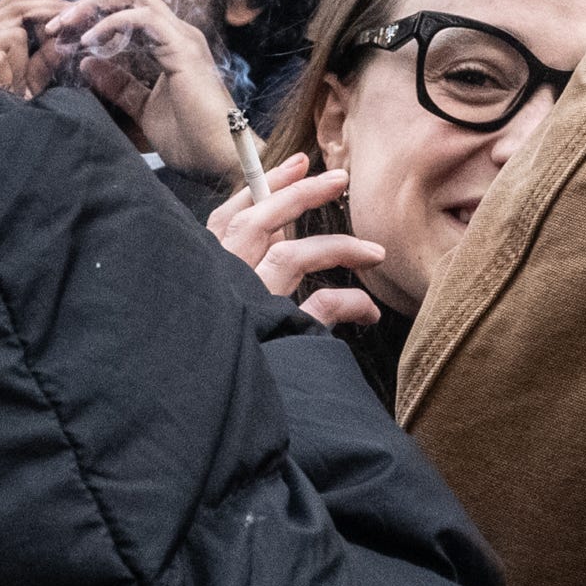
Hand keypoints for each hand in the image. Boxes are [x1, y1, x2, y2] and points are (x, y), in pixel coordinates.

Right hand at [0, 0, 59, 96]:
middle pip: (14, 6)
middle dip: (47, 20)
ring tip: (12, 90)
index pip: (14, 3)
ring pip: (13, 35)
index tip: (73, 19)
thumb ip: (44, 58)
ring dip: (22, 66)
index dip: (46, 8)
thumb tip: (67, 34)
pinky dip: (7, 80)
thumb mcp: (27, 82)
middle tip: (67, 37)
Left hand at [44, 0, 243, 177]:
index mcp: (171, 46)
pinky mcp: (183, 49)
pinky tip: (90, 40)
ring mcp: (183, 38)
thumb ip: (120, 85)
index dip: (93, 18)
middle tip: (57, 25)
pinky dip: (112, 23)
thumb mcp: (143, 109)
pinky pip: (142, 19)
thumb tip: (88, 63)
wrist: (223, 159)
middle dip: (89, 5)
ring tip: (67, 27)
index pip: (128, 13)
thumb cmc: (193, 140)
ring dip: (96, 8)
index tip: (62, 36)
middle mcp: (179, 35)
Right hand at [206, 152, 388, 324]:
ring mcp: (248, 309)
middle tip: (339, 178)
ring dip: (337, 247)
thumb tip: (282, 226)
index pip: (229, 218)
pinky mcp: (278, 335)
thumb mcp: (236, 295)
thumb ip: (254, 260)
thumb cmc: (236, 342)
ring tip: (375, 253)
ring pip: (290, 256)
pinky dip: (350, 301)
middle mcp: (224, 285)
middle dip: (300, 194)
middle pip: (255, 223)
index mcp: (211, 271)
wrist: (228, 422)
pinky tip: (368, 310)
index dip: (263, 186)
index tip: (299, 164)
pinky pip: (321, 304)